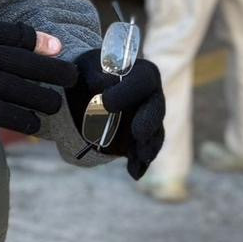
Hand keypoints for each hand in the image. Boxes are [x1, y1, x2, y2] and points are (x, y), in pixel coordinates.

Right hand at [0, 0, 77, 133]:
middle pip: (33, 63)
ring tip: (55, 104)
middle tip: (72, 78)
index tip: (58, 48)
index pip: (20, 34)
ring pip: (28, 91)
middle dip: (58, 72)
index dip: (44, 42)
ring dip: (47, 99)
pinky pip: (10, 115)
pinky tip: (33, 123)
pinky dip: (26, 120)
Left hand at [67, 50, 164, 178]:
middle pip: (157, 109)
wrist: (85, 89)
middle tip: (138, 134)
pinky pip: (146, 152)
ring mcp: (151, 120)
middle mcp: (153, 96)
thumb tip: (104, 87)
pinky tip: (134, 172)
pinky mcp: (144, 140)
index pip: (142, 81)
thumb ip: (95, 76)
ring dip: (147, 146)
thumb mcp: (87, 68)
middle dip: (148, 122)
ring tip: (140, 157)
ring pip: (155, 134)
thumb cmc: (88, 73)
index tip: (106, 103)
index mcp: (142, 73)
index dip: (126, 92)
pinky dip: (140, 163)